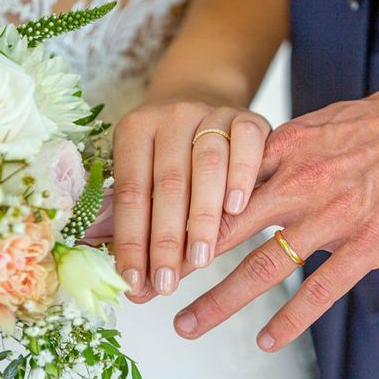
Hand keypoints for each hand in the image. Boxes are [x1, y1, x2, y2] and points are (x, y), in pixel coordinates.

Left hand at [113, 95, 270, 297]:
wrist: (202, 96)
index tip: (134, 281)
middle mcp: (172, 116)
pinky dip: (242, 176)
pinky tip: (236, 209)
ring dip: (203, 217)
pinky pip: (246, 144)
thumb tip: (131, 281)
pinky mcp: (247, 117)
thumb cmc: (168, 149)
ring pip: (207, 166)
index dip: (131, 240)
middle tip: (166, 283)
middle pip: (168, 183)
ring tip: (200, 259)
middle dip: (166, 239)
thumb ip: (135, 216)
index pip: (131, 192)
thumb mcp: (143, 167)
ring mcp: (211, 114)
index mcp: (135, 129)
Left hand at [172, 77, 378, 350]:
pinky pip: (322, 291)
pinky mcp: (368, 245)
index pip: (220, 185)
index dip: (182, 212)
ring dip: (221, 300)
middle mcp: (300, 184)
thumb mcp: (325, 120)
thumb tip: (255, 160)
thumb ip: (286, 146)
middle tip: (147, 286)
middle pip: (226, 230)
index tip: (153, 233)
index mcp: (287, 149)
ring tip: (188, 324)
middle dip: (184, 261)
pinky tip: (268, 341)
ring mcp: (332, 217)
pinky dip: (292, 320)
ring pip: (264, 267)